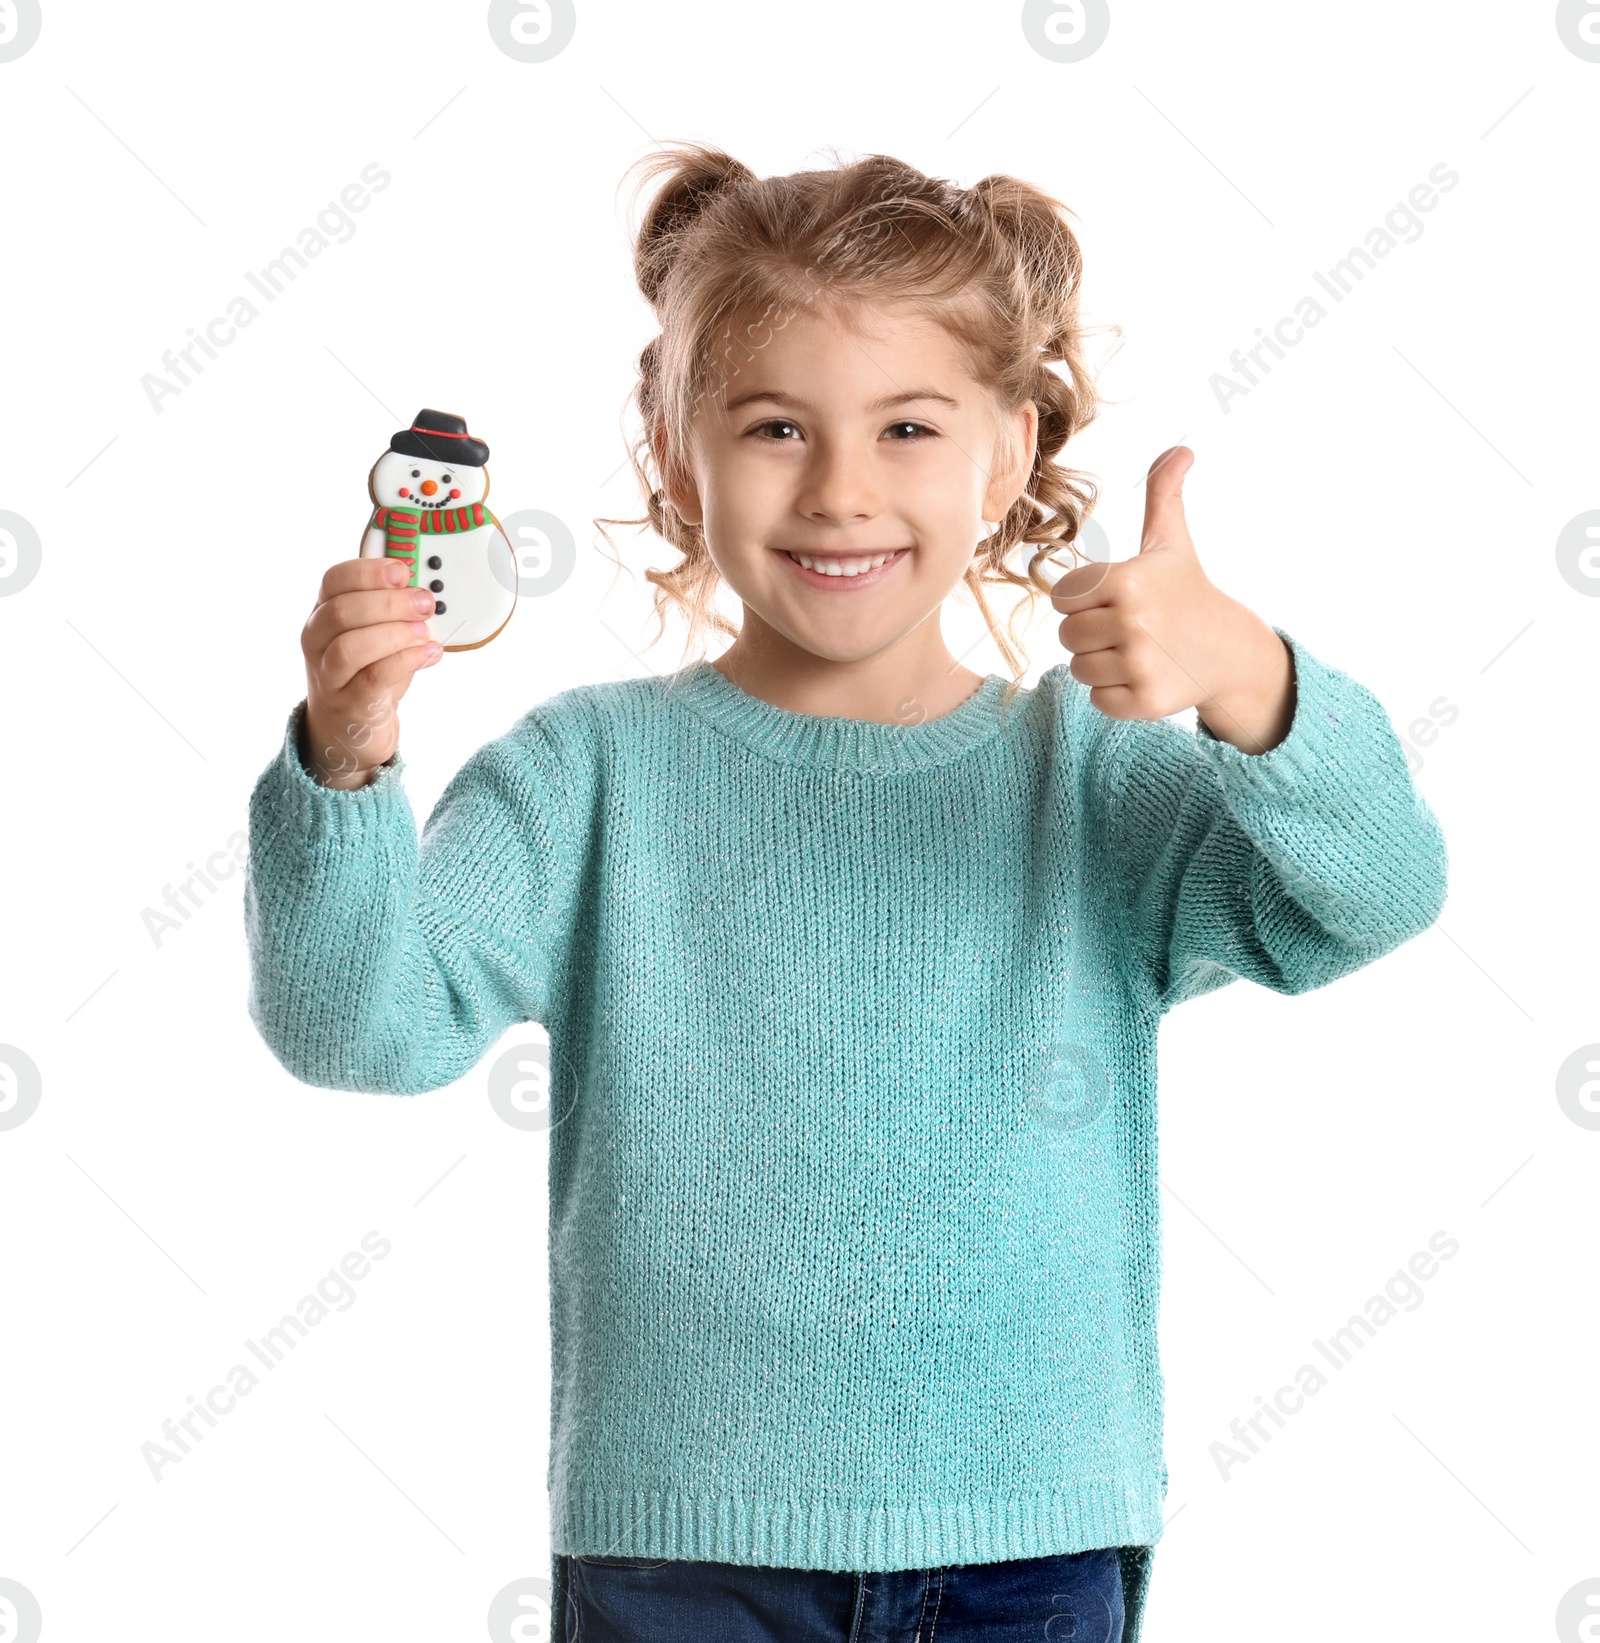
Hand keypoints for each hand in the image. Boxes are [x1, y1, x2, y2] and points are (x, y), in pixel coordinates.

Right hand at [299, 557, 442, 787]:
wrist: (349, 733)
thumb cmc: (365, 676)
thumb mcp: (377, 637)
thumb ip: (395, 615)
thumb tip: (427, 594)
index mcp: (324, 614)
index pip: (334, 580)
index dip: (369, 571)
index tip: (403, 570)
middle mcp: (318, 642)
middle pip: (342, 611)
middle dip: (388, 602)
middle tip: (424, 603)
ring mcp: (328, 675)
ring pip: (350, 646)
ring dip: (394, 633)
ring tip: (424, 631)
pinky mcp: (348, 704)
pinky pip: (373, 678)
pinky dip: (404, 661)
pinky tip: (428, 654)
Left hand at [1050, 446, 1294, 753]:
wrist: (1228, 648)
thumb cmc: (1186, 590)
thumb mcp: (1171, 541)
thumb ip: (1162, 494)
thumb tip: (1181, 449)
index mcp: (1127, 580)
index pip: (1063, 596)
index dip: (1083, 598)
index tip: (1114, 598)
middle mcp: (1133, 622)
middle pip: (1067, 635)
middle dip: (1090, 632)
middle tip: (1127, 627)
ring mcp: (1140, 664)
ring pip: (1079, 669)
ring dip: (1100, 663)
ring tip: (1135, 650)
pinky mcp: (1145, 701)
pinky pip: (1097, 699)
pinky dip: (1112, 693)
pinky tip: (1141, 675)